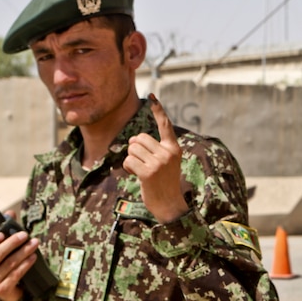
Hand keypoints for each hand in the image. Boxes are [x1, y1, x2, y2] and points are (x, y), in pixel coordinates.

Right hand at [0, 219, 39, 300]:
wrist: (6, 288)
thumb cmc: (3, 261)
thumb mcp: (1, 246)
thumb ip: (4, 229)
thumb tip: (10, 213)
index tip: (0, 234)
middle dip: (12, 243)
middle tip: (25, 235)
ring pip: (9, 264)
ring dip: (23, 252)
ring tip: (34, 243)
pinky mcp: (2, 289)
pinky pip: (16, 275)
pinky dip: (25, 265)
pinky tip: (33, 257)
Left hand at [124, 94, 188, 223]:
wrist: (169, 205)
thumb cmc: (164, 183)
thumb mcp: (167, 163)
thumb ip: (156, 149)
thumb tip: (134, 139)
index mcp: (174, 148)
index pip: (165, 125)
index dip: (157, 110)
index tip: (152, 95)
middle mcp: (168, 153)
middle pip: (139, 138)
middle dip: (134, 148)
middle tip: (141, 162)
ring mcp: (158, 163)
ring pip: (132, 148)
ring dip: (130, 159)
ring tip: (140, 170)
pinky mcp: (148, 172)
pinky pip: (128, 160)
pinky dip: (127, 168)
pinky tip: (135, 175)